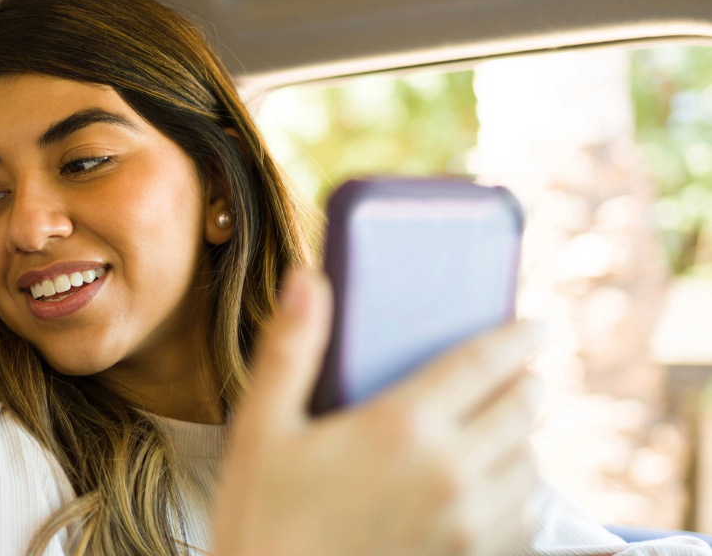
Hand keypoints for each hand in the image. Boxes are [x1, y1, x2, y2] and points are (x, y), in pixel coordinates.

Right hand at [212, 268, 546, 555]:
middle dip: (528, 384)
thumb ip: (290, 349)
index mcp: (401, 426)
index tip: (539, 325)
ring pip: (531, 466)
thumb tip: (306, 278)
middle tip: (520, 375)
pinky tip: (493, 488)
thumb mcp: (262, 428)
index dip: (520, 336)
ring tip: (504, 430)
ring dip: (524, 440)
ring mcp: (468, 523)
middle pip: (523, 411)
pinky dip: (519, 494)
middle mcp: (449, 471)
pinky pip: (523, 518)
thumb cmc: (262, 519)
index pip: (486, 363)